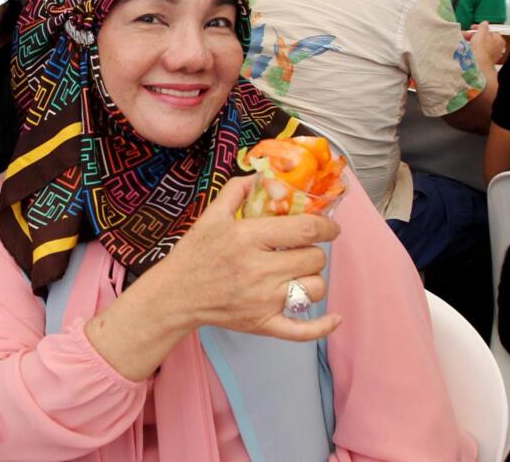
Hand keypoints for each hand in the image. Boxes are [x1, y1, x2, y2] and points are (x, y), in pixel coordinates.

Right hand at [154, 176, 341, 340]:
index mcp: (248, 238)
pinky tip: (334, 318)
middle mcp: (259, 270)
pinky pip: (303, 331)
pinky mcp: (263, 324)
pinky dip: (322, 326)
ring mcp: (263, 300)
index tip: (330, 227)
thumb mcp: (210, 216)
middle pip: (314, 258)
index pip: (305, 229)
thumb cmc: (194, 254)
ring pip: (314, 288)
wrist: (175, 295)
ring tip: (297, 274)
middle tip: (301, 250)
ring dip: (312, 279)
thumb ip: (237, 191)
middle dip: (314, 251)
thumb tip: (263, 177)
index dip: (326, 226)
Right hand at [469, 22, 505, 64]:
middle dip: (474, 36)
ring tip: (463, 42)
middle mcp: (497, 48)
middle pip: (485, 39)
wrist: (478, 63)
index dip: (480, 28)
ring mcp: (492, 56)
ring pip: (481, 46)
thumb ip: (483, 26)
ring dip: (472, 43)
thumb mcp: (481, 32)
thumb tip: (484, 23)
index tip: (472, 28)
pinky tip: (467, 50)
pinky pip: (479, 53)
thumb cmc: (481, 47)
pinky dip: (473, 50)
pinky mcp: (485, 62)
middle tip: (466, 35)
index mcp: (499, 39)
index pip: (490, 31)